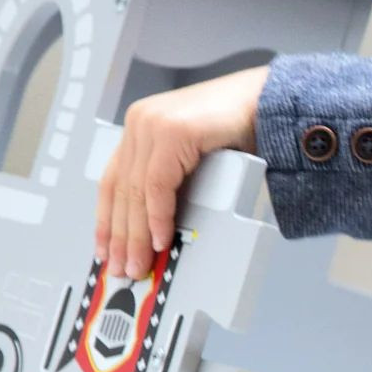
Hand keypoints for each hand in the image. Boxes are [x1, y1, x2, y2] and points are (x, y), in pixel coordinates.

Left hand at [95, 65, 268, 280]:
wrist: (265, 103)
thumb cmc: (238, 130)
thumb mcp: (194, 159)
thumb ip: (173, 181)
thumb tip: (158, 226)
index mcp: (141, 127)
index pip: (112, 181)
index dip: (107, 220)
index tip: (106, 250)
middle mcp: (140, 123)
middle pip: (121, 190)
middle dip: (121, 236)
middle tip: (123, 268)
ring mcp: (154, 124)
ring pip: (136, 191)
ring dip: (137, 234)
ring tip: (139, 262)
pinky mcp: (174, 133)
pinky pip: (158, 185)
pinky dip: (159, 216)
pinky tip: (160, 238)